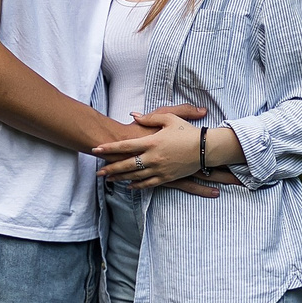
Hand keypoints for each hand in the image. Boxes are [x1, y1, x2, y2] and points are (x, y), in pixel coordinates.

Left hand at [95, 107, 213, 190]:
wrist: (205, 148)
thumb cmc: (187, 131)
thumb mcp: (169, 118)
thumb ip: (150, 117)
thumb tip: (134, 116)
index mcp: (152, 142)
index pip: (125, 146)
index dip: (109, 148)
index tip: (96, 149)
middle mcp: (153, 157)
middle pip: (126, 165)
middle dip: (110, 169)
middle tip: (98, 172)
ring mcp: (159, 169)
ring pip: (135, 176)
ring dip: (120, 178)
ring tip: (108, 179)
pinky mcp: (167, 178)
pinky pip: (148, 184)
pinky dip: (137, 186)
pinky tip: (128, 186)